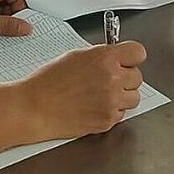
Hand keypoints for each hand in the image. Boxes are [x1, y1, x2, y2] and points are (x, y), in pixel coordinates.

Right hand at [21, 42, 146, 139]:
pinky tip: (94, 106)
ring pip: (134, 97)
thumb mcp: (76, 56)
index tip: (127, 60)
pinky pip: (121, 114)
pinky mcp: (107, 120)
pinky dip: (111, 111)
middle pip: (137, 77)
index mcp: (105, 58)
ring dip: (122, 96)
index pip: (138, 53)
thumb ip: (101, 56)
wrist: (35, 107)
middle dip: (125, 78)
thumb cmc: (48, 82)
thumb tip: (115, 58)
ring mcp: (111, 101)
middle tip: (109, 80)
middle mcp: (112, 79)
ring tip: (102, 95)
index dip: (131, 57)